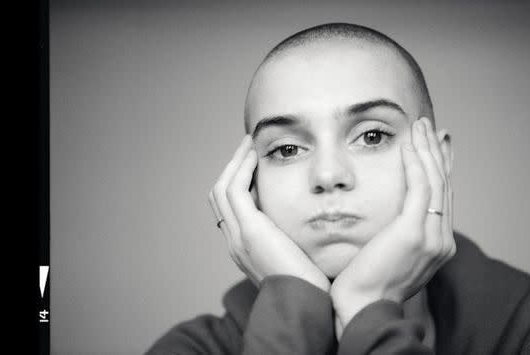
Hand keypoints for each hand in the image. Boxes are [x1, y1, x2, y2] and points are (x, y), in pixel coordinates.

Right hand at [208, 135, 330, 291]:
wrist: (307, 303)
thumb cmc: (310, 282)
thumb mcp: (297, 254)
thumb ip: (291, 235)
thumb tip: (305, 216)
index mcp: (244, 247)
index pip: (230, 207)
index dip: (237, 181)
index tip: (253, 162)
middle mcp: (234, 241)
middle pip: (219, 195)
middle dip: (232, 168)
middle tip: (247, 147)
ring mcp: (238, 237)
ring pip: (222, 189)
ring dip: (234, 163)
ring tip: (248, 143)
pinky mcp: (250, 231)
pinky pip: (235, 190)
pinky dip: (241, 169)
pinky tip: (254, 155)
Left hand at [330, 117, 454, 336]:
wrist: (363, 307)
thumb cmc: (368, 283)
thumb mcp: (392, 256)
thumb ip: (401, 235)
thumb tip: (395, 216)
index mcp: (439, 245)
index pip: (443, 197)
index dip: (441, 168)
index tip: (437, 146)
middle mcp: (442, 240)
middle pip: (443, 185)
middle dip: (436, 152)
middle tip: (429, 127)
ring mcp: (431, 237)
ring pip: (434, 182)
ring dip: (427, 150)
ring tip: (420, 126)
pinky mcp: (413, 232)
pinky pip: (418, 188)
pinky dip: (415, 163)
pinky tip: (408, 145)